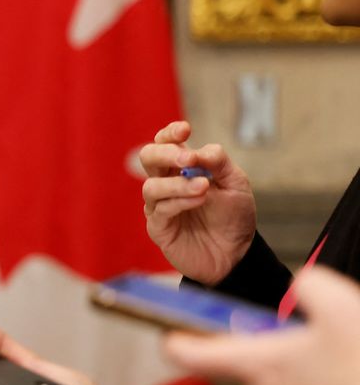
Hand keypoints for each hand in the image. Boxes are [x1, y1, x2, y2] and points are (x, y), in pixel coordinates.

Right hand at [139, 120, 256, 284]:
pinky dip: (180, 201)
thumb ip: (219, 163)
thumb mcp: (236, 184)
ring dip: (177, 184)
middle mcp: (165, 183)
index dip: (170, 133)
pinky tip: (200, 200)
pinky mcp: (158, 227)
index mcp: (181, 168)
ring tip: (203, 187)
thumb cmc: (233, 217)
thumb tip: (199, 150)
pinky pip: (160, 209)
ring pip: (151, 186)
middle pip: (148, 158)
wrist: (236, 254)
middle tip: (188, 159)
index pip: (165, 142)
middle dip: (165, 154)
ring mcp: (158, 205)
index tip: (186, 129)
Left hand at [165, 266, 359, 384]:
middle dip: (276, 359)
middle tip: (314, 352)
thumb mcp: (342, 308)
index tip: (174, 335)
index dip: (180, 341)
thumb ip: (311, 284)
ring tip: (336, 377)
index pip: (190, 354)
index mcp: (257, 364)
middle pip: (251, 371)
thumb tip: (305, 286)